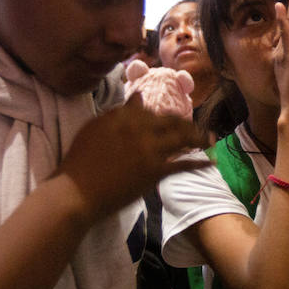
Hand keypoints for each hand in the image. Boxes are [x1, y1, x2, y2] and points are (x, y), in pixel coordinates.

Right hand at [58, 98, 209, 224]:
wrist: (76, 192)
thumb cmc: (79, 162)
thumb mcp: (95, 129)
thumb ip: (118, 112)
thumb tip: (139, 97)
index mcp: (123, 114)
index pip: (150, 110)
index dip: (161, 118)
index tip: (169, 122)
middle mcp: (140, 127)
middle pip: (172, 121)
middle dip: (186, 125)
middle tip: (194, 130)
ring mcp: (150, 148)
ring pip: (182, 138)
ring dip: (198, 138)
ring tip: (207, 140)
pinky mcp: (156, 170)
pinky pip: (184, 163)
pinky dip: (200, 162)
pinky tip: (211, 162)